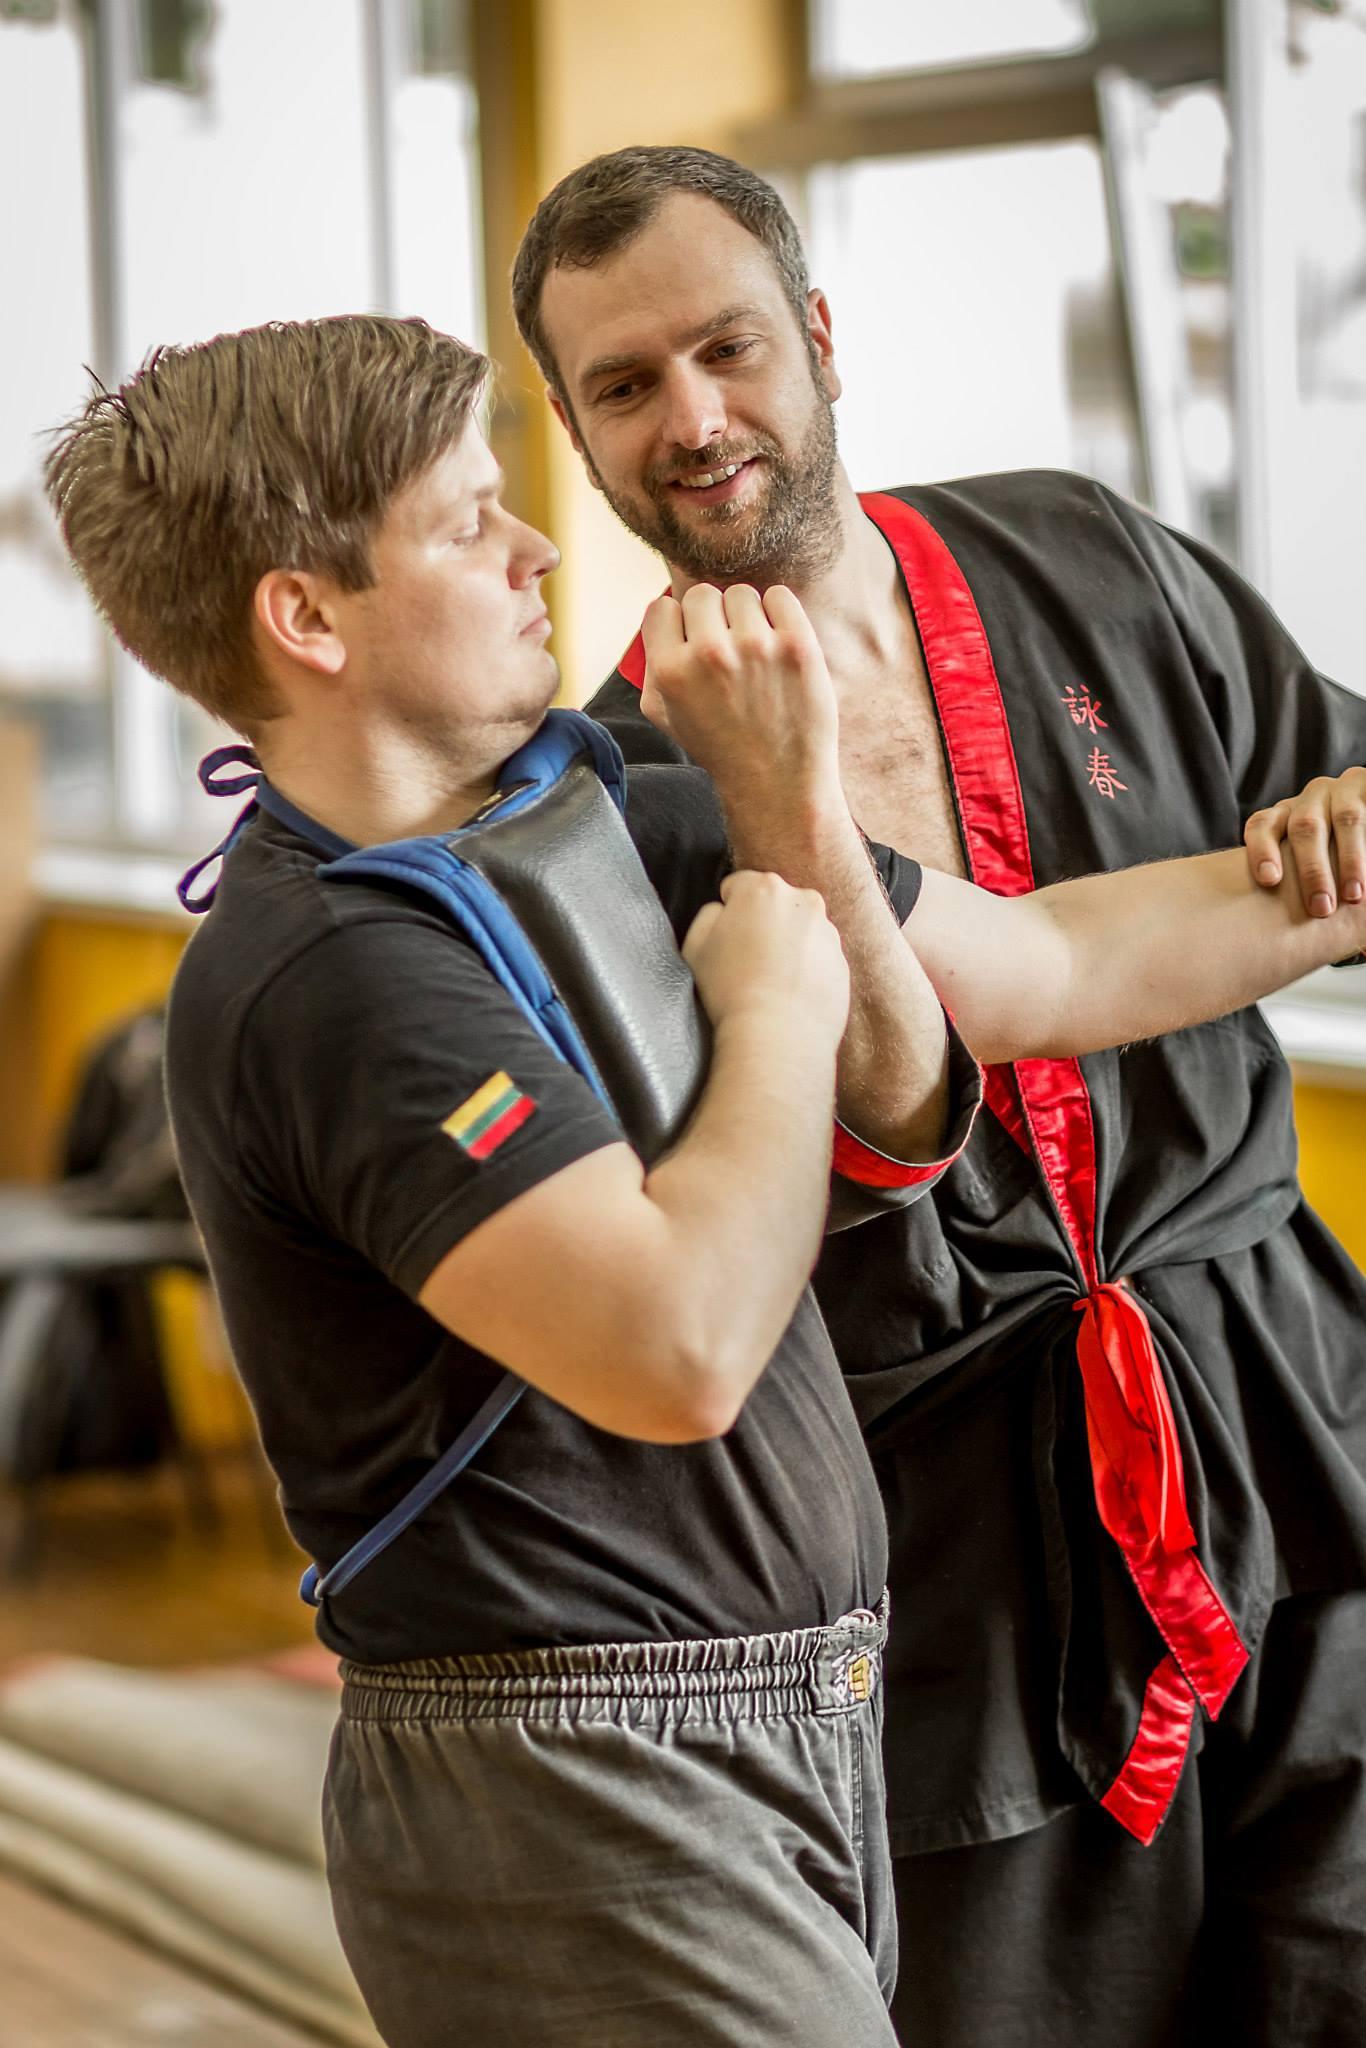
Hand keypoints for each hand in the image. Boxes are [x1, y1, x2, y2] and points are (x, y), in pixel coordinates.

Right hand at [640, 583, 841, 812]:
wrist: (777, 780)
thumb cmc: (719, 746)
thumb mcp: (664, 716)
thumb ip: (651, 665)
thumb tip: (662, 619)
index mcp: (671, 671)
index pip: (663, 607)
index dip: (677, 624)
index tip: (692, 643)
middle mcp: (710, 654)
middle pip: (702, 594)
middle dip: (712, 617)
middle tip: (727, 648)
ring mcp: (756, 647)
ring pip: (741, 593)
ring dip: (747, 616)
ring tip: (755, 652)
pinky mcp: (796, 645)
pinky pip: (780, 596)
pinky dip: (779, 613)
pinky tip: (778, 644)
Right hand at [682, 870, 849, 1047]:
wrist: (778, 1037)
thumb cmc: (730, 989)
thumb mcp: (695, 945)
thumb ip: (707, 914)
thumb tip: (723, 911)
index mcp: (763, 888)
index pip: (737, 886)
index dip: (726, 912)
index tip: (725, 938)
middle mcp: (803, 901)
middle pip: (774, 904)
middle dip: (760, 924)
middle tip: (746, 961)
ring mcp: (828, 933)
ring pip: (799, 931)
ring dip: (786, 946)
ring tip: (769, 983)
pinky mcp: (842, 963)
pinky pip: (818, 959)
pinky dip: (806, 970)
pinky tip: (789, 995)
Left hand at [1244, 767, 1365, 915]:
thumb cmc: (1333, 858)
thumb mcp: (1312, 862)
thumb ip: (1291, 882)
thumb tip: (1266, 938)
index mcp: (1287, 815)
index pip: (1262, 826)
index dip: (1262, 850)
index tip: (1269, 880)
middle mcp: (1312, 799)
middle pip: (1305, 827)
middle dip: (1312, 870)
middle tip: (1321, 908)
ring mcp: (1344, 789)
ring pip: (1345, 820)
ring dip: (1349, 860)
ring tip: (1354, 895)